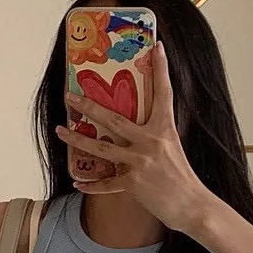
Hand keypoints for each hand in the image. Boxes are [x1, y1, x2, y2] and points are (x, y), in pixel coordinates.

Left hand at [57, 42, 212, 233]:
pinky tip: (77, 182)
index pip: (163, 93)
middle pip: (114, 119)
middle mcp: (151, 141)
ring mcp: (141, 162)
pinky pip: (106, 183)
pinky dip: (91, 185)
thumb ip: (156, 134)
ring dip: (77, 139)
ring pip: (101, 148)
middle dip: (89, 106)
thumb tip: (138, 125)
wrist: (193, 206)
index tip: (158, 47)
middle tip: (69, 96)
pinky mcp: (133, 183)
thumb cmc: (183, 177)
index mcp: (165, 129)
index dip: (161, 69)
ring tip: (60, 130)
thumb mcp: (174, 147)